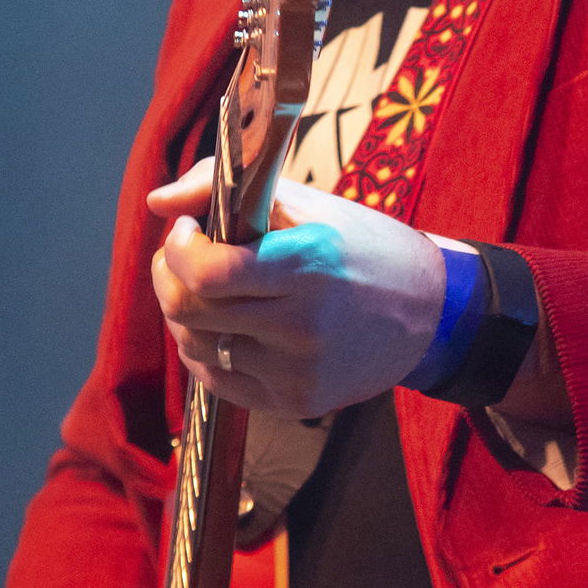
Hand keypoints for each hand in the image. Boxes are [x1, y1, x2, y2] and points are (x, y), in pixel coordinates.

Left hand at [147, 161, 445, 416]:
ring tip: (214, 291)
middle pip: (189, 310)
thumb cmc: (361, 246)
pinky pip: (216, 380)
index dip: (178, 249)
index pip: (205, 273)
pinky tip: (230, 326)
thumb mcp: (306, 201)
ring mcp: (298, 372)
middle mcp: (303, 326)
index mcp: (308, 265)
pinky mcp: (295, 402)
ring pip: (195, 346)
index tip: (189, 231)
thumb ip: (223, 185)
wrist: (430, 312)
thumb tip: (158, 203)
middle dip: (170, 276)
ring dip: (186, 313)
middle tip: (186, 256)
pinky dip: (207, 349)